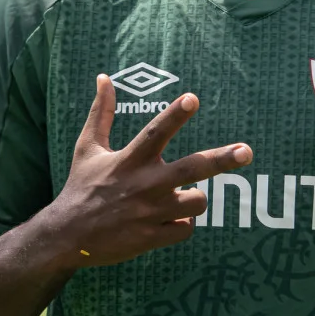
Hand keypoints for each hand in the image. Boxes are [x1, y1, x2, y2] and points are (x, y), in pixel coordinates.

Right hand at [45, 74, 252, 267]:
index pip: (156, 132)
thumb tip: (104, 78)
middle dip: (222, 159)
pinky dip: (182, 223)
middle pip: (193, 168)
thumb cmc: (81, 186)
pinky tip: (167, 220)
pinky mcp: (152, 237)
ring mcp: (150, 212)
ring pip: (197, 201)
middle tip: (247, 151)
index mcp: (130, 159)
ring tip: (179, 197)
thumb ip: (101, 113)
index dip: (175, 115)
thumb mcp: (88, 147)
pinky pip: (186, 228)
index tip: (193, 98)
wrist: (67, 236)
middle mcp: (144, 184)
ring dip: (195, 198)